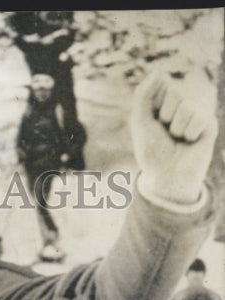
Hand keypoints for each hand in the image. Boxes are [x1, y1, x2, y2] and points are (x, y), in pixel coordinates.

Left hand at [132, 70, 216, 205]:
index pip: (161, 84)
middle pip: (175, 93)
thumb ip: (143, 96)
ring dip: (177, 128)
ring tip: (177, 139)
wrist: (168, 177)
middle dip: (166, 117)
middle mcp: (180, 103)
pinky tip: (190, 141)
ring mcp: (196, 111)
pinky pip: (199, 118)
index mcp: (162, 100)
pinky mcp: (209, 122)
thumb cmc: (152, 152)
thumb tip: (158, 72)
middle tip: (166, 133)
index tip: (152, 123)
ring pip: (187, 106)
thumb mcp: (141, 123)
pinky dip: (189, 134)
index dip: (153, 106)